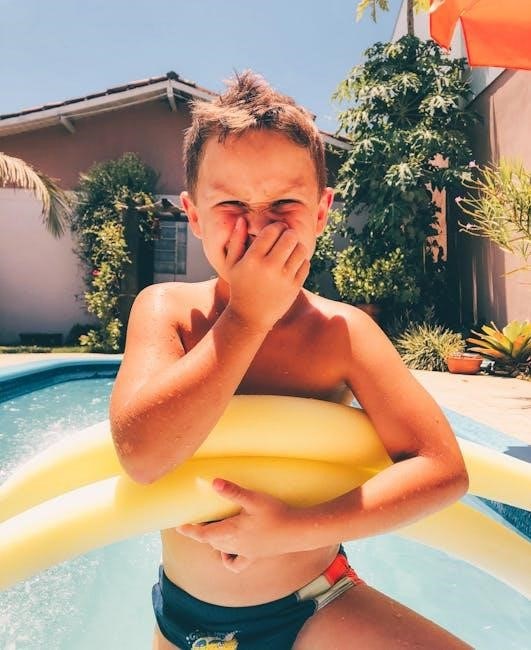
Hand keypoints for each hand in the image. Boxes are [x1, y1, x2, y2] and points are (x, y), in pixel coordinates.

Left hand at [176, 478, 298, 572]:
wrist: (297, 532)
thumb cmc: (276, 513)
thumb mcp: (254, 499)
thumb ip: (233, 491)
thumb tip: (213, 482)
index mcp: (231, 532)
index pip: (203, 534)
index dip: (190, 531)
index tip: (178, 526)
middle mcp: (235, 545)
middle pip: (210, 541)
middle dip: (200, 533)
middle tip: (195, 521)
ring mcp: (245, 552)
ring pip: (221, 550)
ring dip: (213, 541)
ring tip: (211, 529)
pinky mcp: (255, 555)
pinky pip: (236, 563)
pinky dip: (228, 559)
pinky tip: (229, 551)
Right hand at [224, 218, 309, 330]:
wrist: (250, 316)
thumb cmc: (240, 286)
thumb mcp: (232, 265)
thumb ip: (235, 241)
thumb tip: (242, 219)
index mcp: (252, 259)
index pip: (272, 231)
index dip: (277, 226)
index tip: (277, 229)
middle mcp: (269, 267)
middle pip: (289, 237)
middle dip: (289, 233)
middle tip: (286, 236)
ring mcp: (283, 278)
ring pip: (300, 249)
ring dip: (297, 245)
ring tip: (291, 248)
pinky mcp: (294, 287)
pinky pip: (305, 264)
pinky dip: (301, 260)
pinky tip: (293, 263)